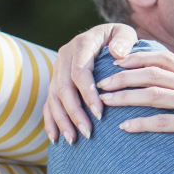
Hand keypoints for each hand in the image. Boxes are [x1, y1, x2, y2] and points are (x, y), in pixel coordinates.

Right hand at [44, 23, 138, 143]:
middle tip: (88, 132)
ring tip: (73, 140)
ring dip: (62, 120)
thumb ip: (124, 40)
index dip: (88, 94)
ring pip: (54, 98)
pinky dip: (50, 121)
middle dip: (75, 112)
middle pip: (64, 88)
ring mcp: (57, 69)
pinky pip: (48, 103)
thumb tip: (117, 53)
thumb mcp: (125, 33)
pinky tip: (55, 139)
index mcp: (81, 44)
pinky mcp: (55, 81)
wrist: (104, 36)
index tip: (100, 113)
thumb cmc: (120, 38)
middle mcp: (64, 56)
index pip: (81, 72)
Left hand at [96, 50, 173, 168]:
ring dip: (125, 97)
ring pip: (154, 95)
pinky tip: (125, 128)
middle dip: (123, 76)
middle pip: (153, 73)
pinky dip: (142, 124)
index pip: (164, 58)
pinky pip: (164, 122)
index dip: (137, 57)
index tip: (116, 62)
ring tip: (105, 102)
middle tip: (101, 82)